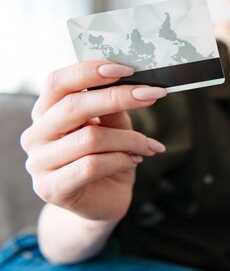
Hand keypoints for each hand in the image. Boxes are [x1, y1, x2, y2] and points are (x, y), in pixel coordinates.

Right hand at [21, 61, 167, 222]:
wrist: (104, 201)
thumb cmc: (108, 158)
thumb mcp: (114, 128)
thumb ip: (112, 109)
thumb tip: (132, 84)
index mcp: (46, 113)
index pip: (57, 82)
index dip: (90, 72)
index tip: (127, 69)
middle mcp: (36, 135)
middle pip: (74, 106)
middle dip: (119, 97)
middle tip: (153, 94)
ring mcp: (39, 164)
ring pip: (90, 138)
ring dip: (129, 139)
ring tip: (149, 145)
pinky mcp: (52, 189)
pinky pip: (92, 165)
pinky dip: (122, 160)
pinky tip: (136, 160)